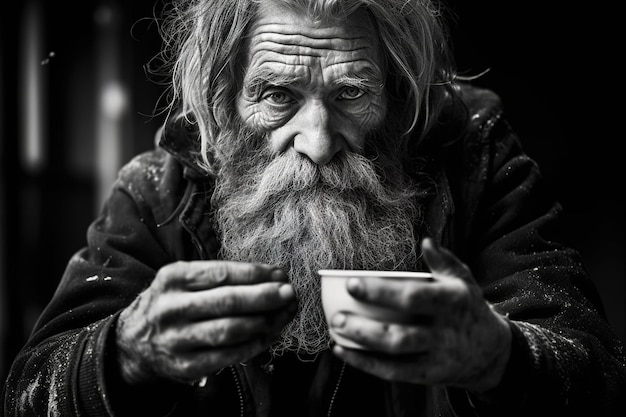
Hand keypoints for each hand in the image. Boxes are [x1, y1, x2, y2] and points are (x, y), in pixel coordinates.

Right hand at [115, 261, 296, 384]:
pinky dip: (254, 345)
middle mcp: (171, 308)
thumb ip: (221, 277)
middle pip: (227, 302)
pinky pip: (227, 355)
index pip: (221, 273)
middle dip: (264, 297)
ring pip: (229, 331)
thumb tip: (272, 276)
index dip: (255, 274)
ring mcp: (176, 339)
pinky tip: (270, 334)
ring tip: (283, 313)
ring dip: (264, 322)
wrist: (134, 341)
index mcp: (173, 278)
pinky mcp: (185, 365)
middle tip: (289, 293)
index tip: (280, 273)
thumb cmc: (173, 302)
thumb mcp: (184, 279)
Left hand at [330, 238, 511, 392]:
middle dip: (365, 326)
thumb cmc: (468, 308)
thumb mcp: (463, 281)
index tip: (351, 283)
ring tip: (336, 329)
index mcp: (452, 301)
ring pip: (396, 354)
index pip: (413, 297)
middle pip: (401, 333)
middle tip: (336, 315)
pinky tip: (343, 351)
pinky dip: (366, 363)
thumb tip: (427, 242)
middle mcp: (445, 332)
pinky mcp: (430, 375)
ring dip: (362, 343)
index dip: (381, 292)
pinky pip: (394, 372)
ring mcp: (438, 356)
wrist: (492, 353)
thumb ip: (444, 261)